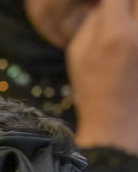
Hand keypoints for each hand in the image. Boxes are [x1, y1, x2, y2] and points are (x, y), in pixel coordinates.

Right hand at [68, 0, 137, 154]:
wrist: (117, 120)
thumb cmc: (92, 87)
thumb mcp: (78, 53)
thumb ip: (93, 20)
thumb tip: (104, 2)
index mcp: (115, 34)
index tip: (104, 4)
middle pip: (136, 2)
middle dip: (127, 4)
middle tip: (119, 12)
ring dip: (134, 14)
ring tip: (125, 26)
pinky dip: (135, 27)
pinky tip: (129, 41)